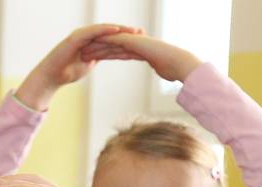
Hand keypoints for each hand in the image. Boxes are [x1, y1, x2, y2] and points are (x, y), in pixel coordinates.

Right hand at [15, 23, 141, 110]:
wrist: (51, 76)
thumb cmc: (67, 72)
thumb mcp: (88, 65)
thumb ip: (98, 59)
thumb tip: (109, 58)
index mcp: (92, 43)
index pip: (112, 41)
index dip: (126, 41)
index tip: (141, 42)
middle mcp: (88, 37)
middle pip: (111, 33)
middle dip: (127, 33)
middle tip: (143, 33)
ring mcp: (82, 35)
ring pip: (104, 30)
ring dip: (120, 29)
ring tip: (133, 31)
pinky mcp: (77, 37)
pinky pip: (93, 31)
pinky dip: (105, 30)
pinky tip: (116, 30)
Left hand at [80, 33, 201, 82]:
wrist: (178, 63)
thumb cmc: (173, 69)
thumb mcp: (160, 69)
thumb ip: (157, 67)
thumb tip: (160, 71)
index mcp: (138, 51)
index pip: (117, 53)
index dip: (104, 56)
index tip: (92, 61)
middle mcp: (134, 44)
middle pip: (111, 46)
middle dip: (96, 50)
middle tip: (82, 54)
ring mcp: (134, 40)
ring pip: (111, 42)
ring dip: (96, 47)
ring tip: (82, 51)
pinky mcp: (134, 40)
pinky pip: (116, 40)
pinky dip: (104, 42)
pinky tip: (93, 45)